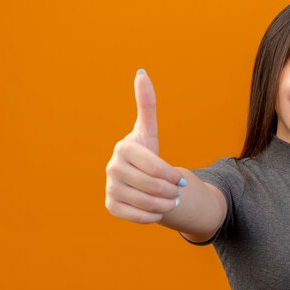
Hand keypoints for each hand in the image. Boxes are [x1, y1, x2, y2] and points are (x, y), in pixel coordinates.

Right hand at [105, 69, 184, 223]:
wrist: (137, 177)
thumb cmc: (146, 151)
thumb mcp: (149, 131)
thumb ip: (147, 104)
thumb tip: (141, 73)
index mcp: (123, 148)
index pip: (155, 168)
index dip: (171, 175)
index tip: (180, 179)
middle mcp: (111, 168)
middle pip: (152, 187)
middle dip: (170, 192)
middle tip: (177, 192)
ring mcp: (109, 188)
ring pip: (147, 203)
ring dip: (166, 205)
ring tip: (171, 200)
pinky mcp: (110, 206)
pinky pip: (137, 217)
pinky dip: (153, 216)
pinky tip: (157, 209)